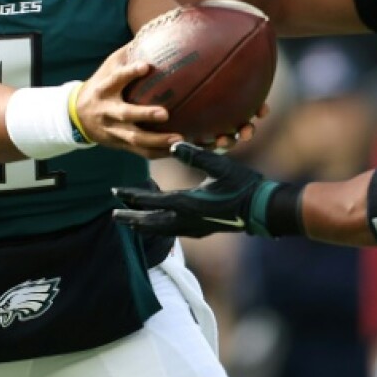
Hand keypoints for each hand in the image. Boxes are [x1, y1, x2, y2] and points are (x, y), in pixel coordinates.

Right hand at [73, 42, 181, 157]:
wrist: (76, 116)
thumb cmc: (100, 86)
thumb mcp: (107, 67)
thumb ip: (127, 54)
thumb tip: (152, 33)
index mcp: (104, 89)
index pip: (116, 79)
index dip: (129, 72)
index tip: (145, 66)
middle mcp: (108, 111)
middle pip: (126, 115)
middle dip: (144, 115)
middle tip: (165, 113)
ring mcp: (114, 130)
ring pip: (135, 139)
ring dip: (157, 141)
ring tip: (178, 139)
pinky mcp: (120, 144)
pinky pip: (140, 152)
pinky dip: (158, 153)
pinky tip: (177, 150)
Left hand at [113, 142, 285, 236]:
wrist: (262, 210)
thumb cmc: (243, 185)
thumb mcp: (220, 165)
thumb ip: (195, 155)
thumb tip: (172, 145)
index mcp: (188, 204)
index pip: (152, 201)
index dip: (132, 197)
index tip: (115, 193)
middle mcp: (187, 220)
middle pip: (150, 222)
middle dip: (131, 218)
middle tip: (114, 215)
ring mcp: (195, 228)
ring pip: (161, 230)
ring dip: (144, 225)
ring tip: (131, 222)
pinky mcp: (202, 230)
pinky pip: (173, 231)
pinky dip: (160, 227)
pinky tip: (160, 223)